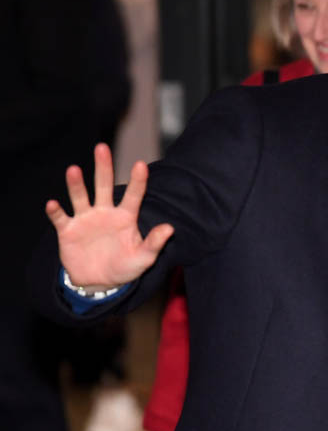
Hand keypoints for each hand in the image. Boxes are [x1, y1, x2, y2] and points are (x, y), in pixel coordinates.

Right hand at [45, 143, 173, 290]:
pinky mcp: (68, 230)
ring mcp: (85, 219)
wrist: (99, 283)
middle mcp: (105, 212)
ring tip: (74, 170)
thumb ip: (154, 243)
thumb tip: (170, 228)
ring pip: (80, 197)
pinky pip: (60, 218)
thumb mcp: (143, 258)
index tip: (141, 165)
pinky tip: (53, 204)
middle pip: (104, 186)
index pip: (134, 195)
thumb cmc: (125, 267)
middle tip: (102, 147)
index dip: (138, 181)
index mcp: (126, 217)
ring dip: (76, 184)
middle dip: (103, 167)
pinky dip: (56, 211)